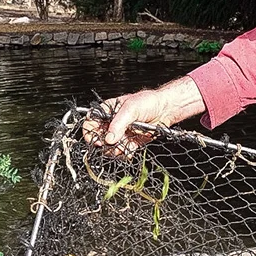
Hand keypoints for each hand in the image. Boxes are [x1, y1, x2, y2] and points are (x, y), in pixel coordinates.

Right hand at [83, 77, 205, 155]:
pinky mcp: (130, 141)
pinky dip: (125, 153)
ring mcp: (121, 133)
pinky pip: (123, 151)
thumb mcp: (131, 109)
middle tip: (111, 146)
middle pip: (99, 137)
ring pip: (110, 147)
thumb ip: (119, 123)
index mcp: (108, 111)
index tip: (97, 140)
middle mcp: (113, 123)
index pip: (91, 122)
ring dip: (114, 150)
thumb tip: (109, 138)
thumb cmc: (148, 102)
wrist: (165, 109)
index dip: (90, 132)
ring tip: (122, 148)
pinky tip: (129, 150)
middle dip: (104, 144)